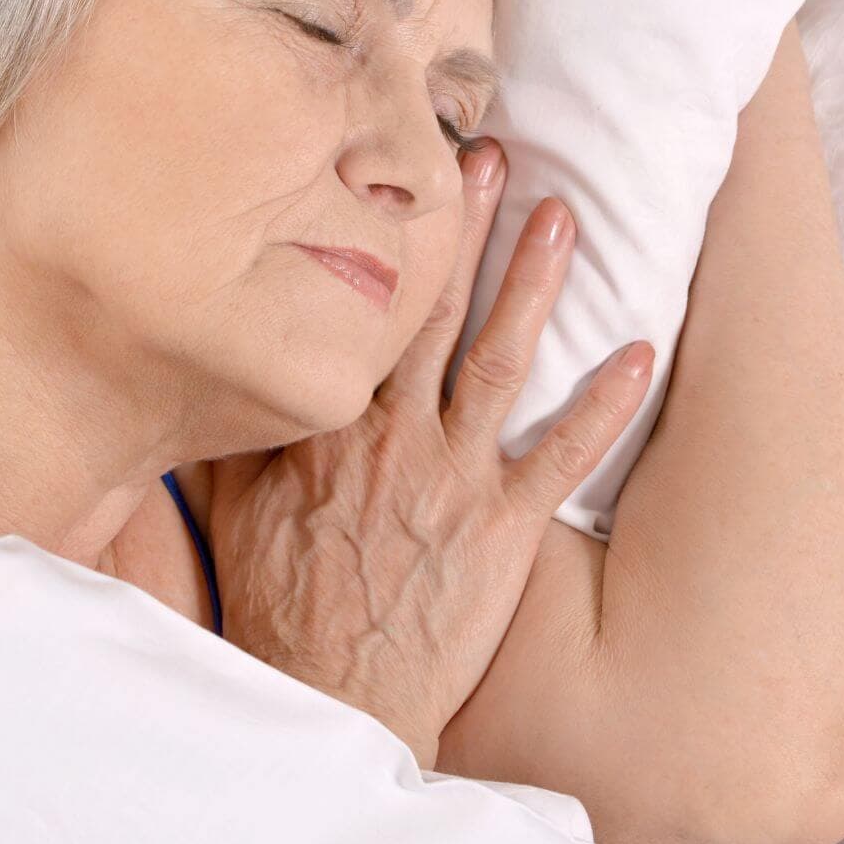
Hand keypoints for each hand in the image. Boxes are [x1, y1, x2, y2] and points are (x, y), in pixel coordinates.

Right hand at [207, 141, 653, 769]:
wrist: (327, 689)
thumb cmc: (276, 596)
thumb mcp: (225, 502)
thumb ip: (227, 425)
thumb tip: (203, 363)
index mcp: (324, 418)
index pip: (360, 308)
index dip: (383, 239)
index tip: (400, 179)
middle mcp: (390, 430)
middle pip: (435, 309)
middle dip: (463, 226)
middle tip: (488, 153)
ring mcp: (451, 474)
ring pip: (501, 357)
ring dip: (534, 282)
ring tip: (562, 217)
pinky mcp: (501, 525)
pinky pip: (562, 454)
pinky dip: (603, 403)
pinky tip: (640, 350)